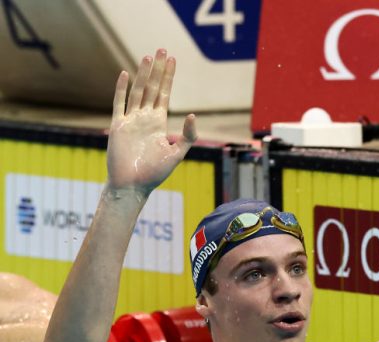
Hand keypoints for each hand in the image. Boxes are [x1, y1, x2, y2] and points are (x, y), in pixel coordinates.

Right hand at [106, 49, 196, 193]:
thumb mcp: (177, 153)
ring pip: (137, 91)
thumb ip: (187, 135)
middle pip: (152, 87)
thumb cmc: (155, 173)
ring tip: (148, 56)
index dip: (168, 78)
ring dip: (142, 74)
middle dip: (157, 69)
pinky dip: (121, 88)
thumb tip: (191, 114)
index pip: (164, 94)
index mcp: (159, 123)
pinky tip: (125, 73)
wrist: (133, 185)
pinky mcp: (118, 126)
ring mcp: (131, 120)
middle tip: (161, 49)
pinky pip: (119, 103)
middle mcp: (145, 118)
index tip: (172, 60)